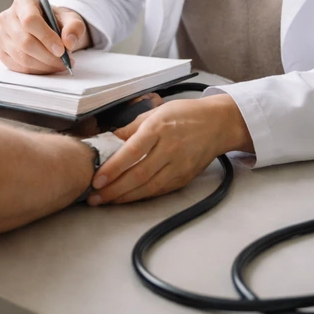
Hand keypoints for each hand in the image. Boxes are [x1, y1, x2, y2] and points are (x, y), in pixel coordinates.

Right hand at [0, 0, 91, 73]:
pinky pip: (19, 68)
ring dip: (44, 66)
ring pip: (22, 58)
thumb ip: (74, 26)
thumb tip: (69, 42)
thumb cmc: (56, 21)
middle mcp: (7, 19)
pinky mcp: (2, 53)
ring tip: (59, 65)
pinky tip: (48, 67)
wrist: (47, 28)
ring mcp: (2, 37)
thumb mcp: (70, 18)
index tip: (61, 50)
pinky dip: (36, 71)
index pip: (30, 20)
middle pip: (25, 42)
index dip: (46, 37)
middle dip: (48, 56)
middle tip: (65, 62)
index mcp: (22, 4)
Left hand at [87, 93, 249, 204]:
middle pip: (138, 174)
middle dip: (113, 189)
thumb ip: (131, 128)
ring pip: (148, 187)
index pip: (132, 152)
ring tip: (105, 201)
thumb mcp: (156, 112)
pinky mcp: (184, 178)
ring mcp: (179, 166)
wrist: (218, 124)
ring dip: (124, 197)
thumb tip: (107, 140)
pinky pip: (159, 191)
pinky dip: (141, 196)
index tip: (96, 179)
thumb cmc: (185, 114)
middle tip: (94, 197)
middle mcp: (169, 149)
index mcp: (159, 128)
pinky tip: (126, 198)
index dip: (113, 168)